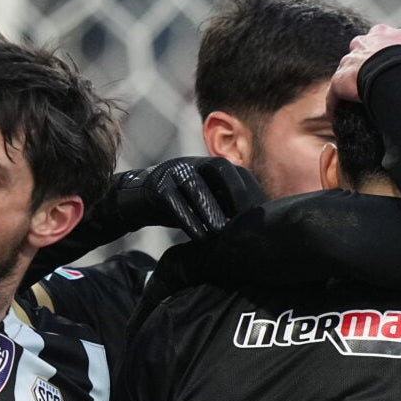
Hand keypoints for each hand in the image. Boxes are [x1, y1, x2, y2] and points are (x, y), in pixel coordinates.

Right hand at [108, 156, 265, 239]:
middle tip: (247, 221)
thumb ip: (226, 209)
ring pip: (195, 185)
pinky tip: (198, 236)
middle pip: (221, 169)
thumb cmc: (177, 205)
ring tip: (222, 231)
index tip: (265, 217)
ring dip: (211, 208)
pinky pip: (172, 199)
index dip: (253, 192)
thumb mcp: (204, 204)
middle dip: (237, 193)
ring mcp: (173, 171)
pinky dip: (187, 218)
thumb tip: (257, 230)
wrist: (135, 200)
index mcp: (210, 167)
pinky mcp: (155, 186)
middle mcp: (194, 163)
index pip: (238, 173)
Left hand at [329, 22, 400, 106]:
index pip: (378, 37)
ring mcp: (348, 63)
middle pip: (359, 53)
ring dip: (350, 85)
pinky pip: (334, 96)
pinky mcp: (339, 83)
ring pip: (346, 73)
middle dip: (364, 64)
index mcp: (380, 34)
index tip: (390, 60)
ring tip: (357, 101)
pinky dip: (336, 106)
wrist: (395, 75)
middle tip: (374, 81)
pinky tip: (338, 119)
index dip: (384, 48)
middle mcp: (360, 45)